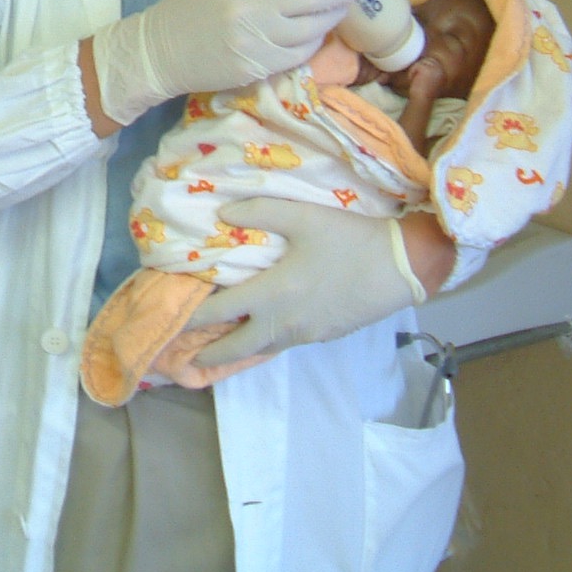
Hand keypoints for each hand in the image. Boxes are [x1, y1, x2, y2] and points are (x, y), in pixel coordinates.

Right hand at [90, 0, 354, 126]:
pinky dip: (313, 43)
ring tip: (338, 11)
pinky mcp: (258, 67)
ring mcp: (257, 39)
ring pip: (313, 29)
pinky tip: (315, 35)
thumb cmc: (193, 6)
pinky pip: (299, 54)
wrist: (161, 50)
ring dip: (332, 19)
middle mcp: (254, 5)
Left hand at [188, 201, 425, 366]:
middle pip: (236, 346)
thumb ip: (259, 211)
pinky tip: (261, 336)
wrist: (399, 268)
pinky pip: (283, 345)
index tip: (172, 322)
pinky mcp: (322, 336)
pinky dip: (264, 344)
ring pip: (261, 349)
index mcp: (272, 294)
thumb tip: (222, 214)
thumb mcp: (302, 216)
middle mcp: (283, 322)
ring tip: (217, 353)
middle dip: (208, 354)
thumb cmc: (349, 240)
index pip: (219, 311)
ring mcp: (305, 334)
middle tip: (186, 360)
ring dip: (236, 352)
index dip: (192, 319)